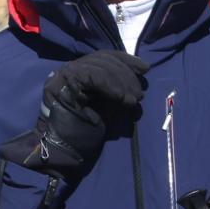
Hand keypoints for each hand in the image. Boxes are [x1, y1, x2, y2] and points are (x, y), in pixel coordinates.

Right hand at [0, 51, 148, 177]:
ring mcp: (65, 75)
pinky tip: (123, 99)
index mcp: (79, 73)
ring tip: (133, 100)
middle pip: (103, 58)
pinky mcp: (64, 82)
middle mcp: (70, 70)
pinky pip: (93, 76)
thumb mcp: (107, 106)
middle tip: (139, 94)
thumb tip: (136, 79)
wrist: (64, 152)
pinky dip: (111, 86)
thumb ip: (116, 90)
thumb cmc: (85, 133)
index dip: (126, 60)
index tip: (145, 68)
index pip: (104, 56)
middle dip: (126, 74)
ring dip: (122, 82)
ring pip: (100, 65)